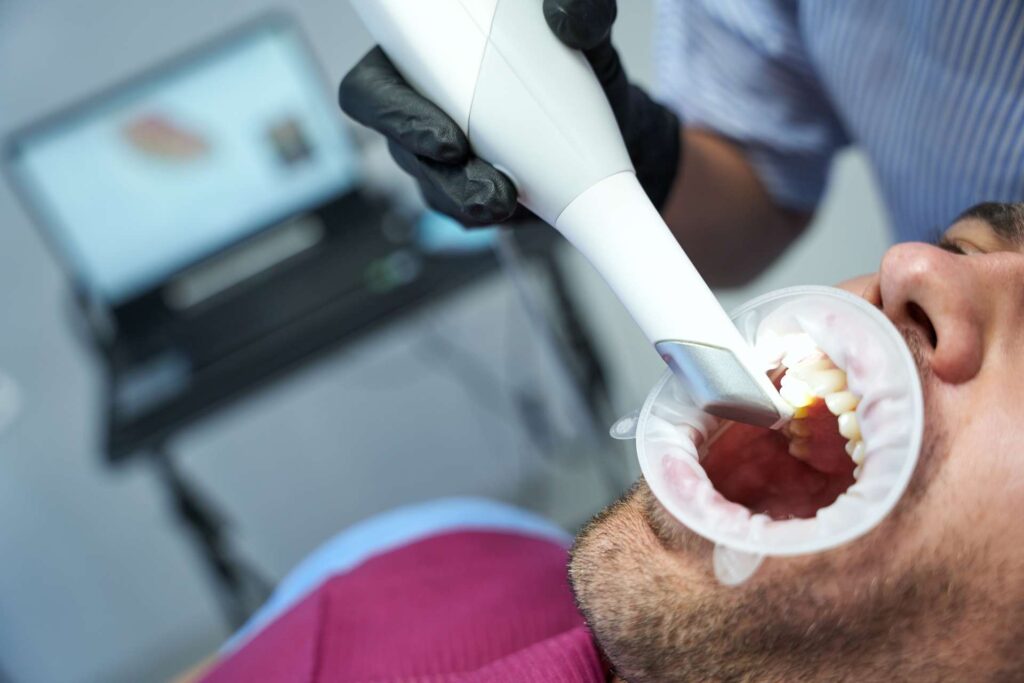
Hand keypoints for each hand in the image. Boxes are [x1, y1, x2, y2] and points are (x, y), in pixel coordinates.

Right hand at [339, 0, 680, 226]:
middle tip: (489, 189)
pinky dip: (488, 215)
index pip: (371, 88)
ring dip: (467, 199)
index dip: (393, 116)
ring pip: (430, 186)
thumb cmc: (572, 65)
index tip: (450, 141)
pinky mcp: (457, 193)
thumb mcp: (583, 34)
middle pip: (396, 147)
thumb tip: (567, 14)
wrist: (602, 123)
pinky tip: (518, 209)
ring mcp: (434, 156)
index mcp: (420, 56)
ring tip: (511, 202)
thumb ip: (579, 10)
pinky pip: (459, 213)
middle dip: (438, 175)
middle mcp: (418, 105)